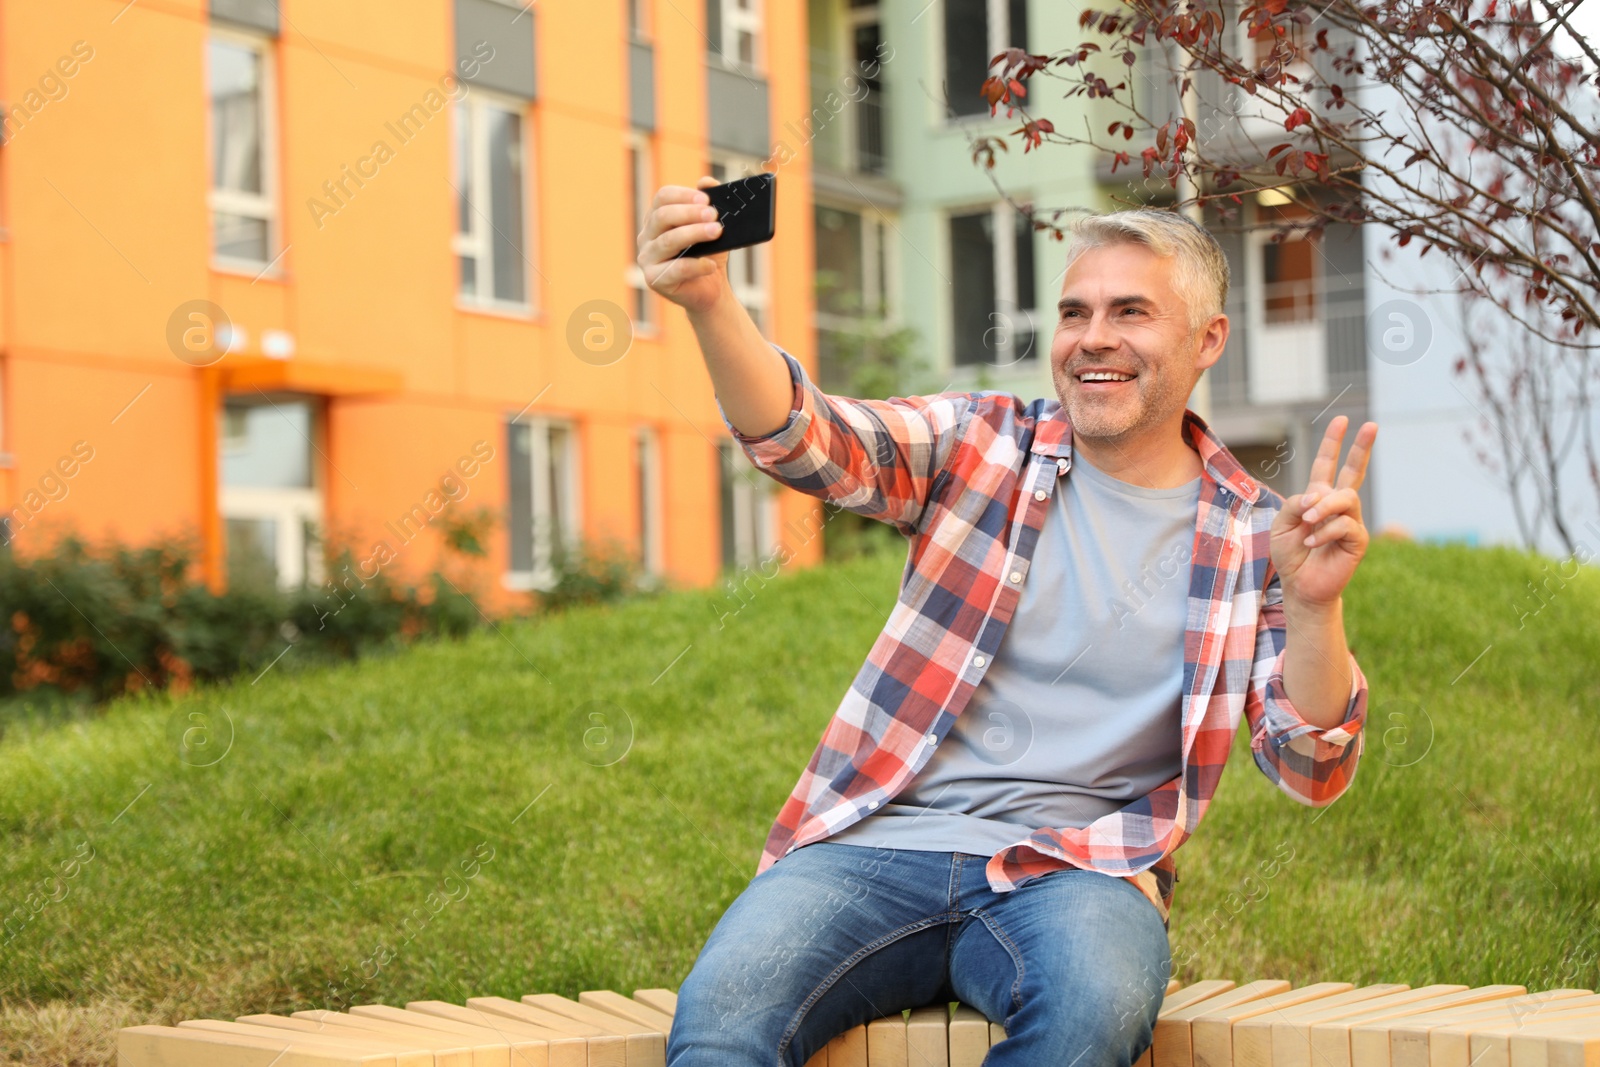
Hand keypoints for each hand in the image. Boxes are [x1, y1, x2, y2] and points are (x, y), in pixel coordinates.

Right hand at [637, 177, 730, 314]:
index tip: (706, 199)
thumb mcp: (711, 226)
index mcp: (656, 219)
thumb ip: (708, 204)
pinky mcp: (654, 280)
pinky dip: (696, 265)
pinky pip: (675, 270)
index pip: (662, 198)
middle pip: (662, 216)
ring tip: (716, 232)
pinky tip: (711, 265)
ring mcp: (647, 259)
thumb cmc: (708, 254)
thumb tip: (707, 182)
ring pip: (668, 241)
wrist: (711, 289)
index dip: (684, 195)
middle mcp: (646, 236)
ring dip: (694, 234)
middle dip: (689, 213)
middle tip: (713, 215)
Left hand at [1269, 415, 1377, 609]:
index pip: (1326, 465)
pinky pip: (1345, 524)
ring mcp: (1350, 521)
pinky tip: (1312, 542)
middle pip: (1354, 471)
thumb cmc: (1290, 554)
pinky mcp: (1358, 539)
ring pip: (1345, 497)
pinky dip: (1324, 531)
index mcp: (1317, 497)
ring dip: (1323, 507)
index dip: (1333, 443)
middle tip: (1371, 425)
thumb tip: (1319, 494)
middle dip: (1361, 447)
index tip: (1342, 420)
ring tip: (1307, 521)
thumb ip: (1296, 503)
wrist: (1300, 584)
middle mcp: (1337, 506)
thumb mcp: (1281, 523)